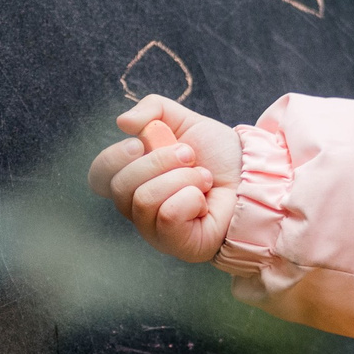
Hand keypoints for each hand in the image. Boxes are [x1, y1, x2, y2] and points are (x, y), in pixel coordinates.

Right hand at [87, 95, 243, 263]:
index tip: (140, 142)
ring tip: (204, 178)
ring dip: (182, 178)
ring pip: (144, 199)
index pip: (98, 174)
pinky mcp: (175, 244)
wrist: (255, 174)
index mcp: (134, 178)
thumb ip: (154, 110)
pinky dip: (191, 198)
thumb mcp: (187, 121)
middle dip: (160, 161)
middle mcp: (137, 206)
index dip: (114, 157)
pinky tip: (205, 200)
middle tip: (190, 156)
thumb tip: (122, 122)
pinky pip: (167, 216)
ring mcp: (153, 229)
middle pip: (120, 186)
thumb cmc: (219, 155)